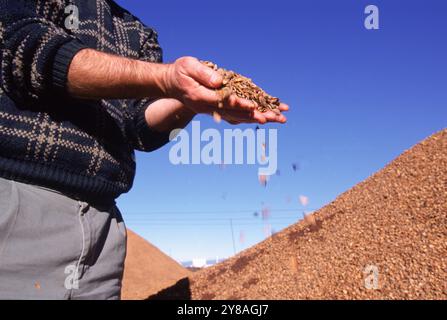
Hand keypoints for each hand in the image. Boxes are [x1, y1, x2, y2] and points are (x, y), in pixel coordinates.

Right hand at [162, 56, 287, 123]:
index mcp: (201, 98)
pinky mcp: (217, 109)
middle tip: (274, 118)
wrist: (171, 84)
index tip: (254, 106)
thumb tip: (220, 81)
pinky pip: (235, 116)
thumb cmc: (180, 72)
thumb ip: (203, 73)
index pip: (223, 102)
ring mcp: (212, 111)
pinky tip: (262, 117)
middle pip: (234, 114)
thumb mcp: (188, 66)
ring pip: (237, 117)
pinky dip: (249, 117)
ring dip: (256, 118)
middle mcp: (208, 108)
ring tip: (275, 119)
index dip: (239, 104)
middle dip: (255, 116)